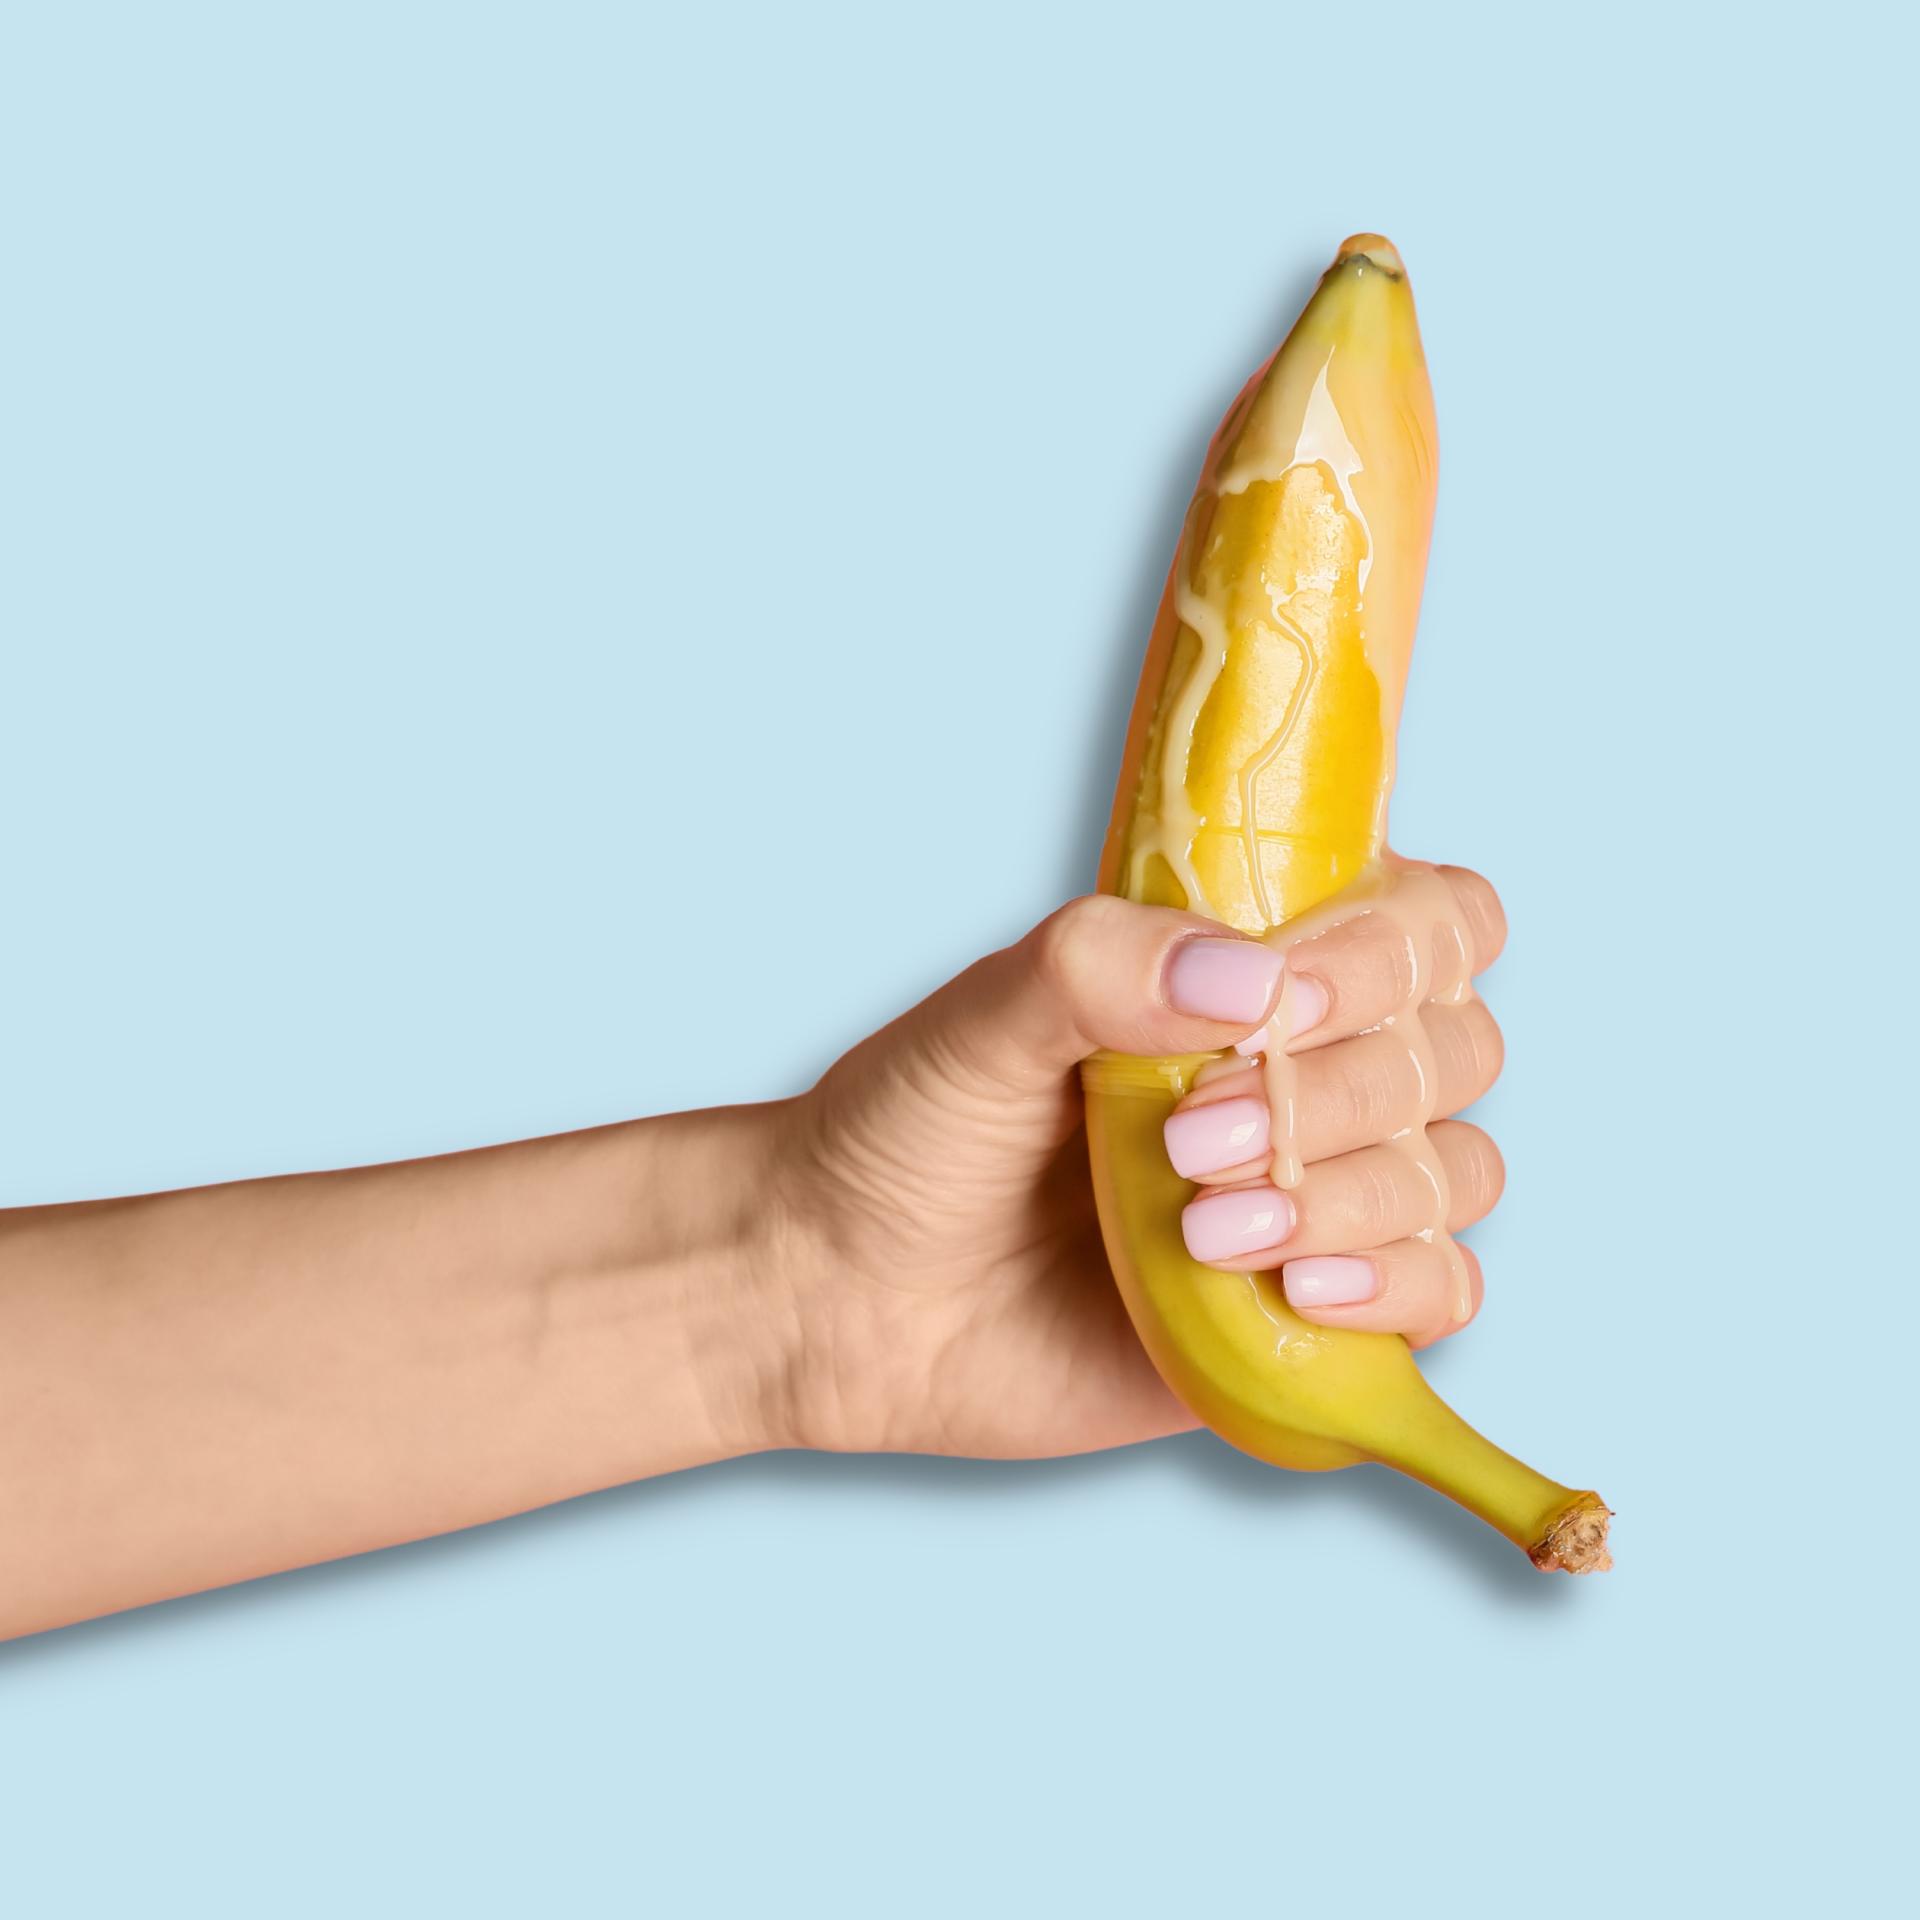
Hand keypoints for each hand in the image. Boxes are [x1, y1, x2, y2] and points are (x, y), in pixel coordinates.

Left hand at [770, 863, 1509, 1460]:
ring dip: (1351, 1196)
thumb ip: (1098, 965)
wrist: (842, 1296)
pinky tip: (1295, 1289)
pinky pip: (1440, 1293)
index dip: (1396, 951)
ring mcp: (1316, 1195)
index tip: (1288, 995)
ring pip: (1455, 1172)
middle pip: (1454, 1049)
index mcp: (1247, 974)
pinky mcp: (1311, 1316)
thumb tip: (1251, 979)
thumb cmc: (909, 1134)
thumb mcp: (980, 1020)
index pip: (1426, 922)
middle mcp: (1304, 1073)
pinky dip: (1396, 1286)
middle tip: (1187, 1138)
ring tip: (1207, 1227)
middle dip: (1338, 1092)